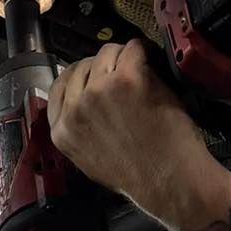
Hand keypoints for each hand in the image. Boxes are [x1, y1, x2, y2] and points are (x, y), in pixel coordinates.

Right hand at [48, 39, 220, 225]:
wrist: (170, 182)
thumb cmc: (137, 174)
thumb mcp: (88, 157)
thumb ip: (78, 127)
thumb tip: (81, 100)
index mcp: (62, 129)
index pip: (60, 85)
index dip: (82, 77)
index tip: (96, 76)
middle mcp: (76, 108)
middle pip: (83, 65)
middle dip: (103, 68)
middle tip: (123, 75)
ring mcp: (100, 91)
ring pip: (107, 52)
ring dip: (124, 59)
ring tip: (140, 73)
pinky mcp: (128, 79)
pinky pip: (133, 48)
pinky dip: (144, 51)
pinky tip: (151, 62)